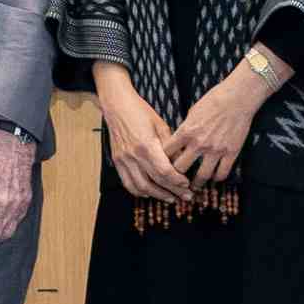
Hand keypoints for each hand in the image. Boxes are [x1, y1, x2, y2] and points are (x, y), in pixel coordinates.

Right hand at [92, 75, 183, 205]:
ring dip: (157, 195)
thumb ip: (170, 146)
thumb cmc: (140, 112)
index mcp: (146, 145)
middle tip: (185, 197)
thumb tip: (180, 163)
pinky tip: (150, 193)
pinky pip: (128, 183)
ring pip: (141, 187)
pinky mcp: (117, 161)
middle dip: (173, 191)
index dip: (177, 181)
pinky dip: (139, 192)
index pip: (164, 171)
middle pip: (155, 181)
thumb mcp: (160, 124)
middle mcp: (133, 155)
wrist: (117, 105)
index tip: (187, 184)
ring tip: (170, 198)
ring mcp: (123, 159)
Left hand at [169, 50, 281, 183]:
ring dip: (197, 184)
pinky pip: (222, 173)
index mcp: (186, 131)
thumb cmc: (214, 100)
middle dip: (176, 176)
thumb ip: (185, 128)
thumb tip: (179, 141)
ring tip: (194, 187)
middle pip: (180, 168)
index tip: (164, 166)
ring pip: (202, 176)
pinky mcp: (231, 153)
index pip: (167, 152)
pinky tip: (214, 178)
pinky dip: (217, 178)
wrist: (237, 97)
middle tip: (176, 181)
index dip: (163, 161)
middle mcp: (199, 143)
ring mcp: (215, 150)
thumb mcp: (192, 112)